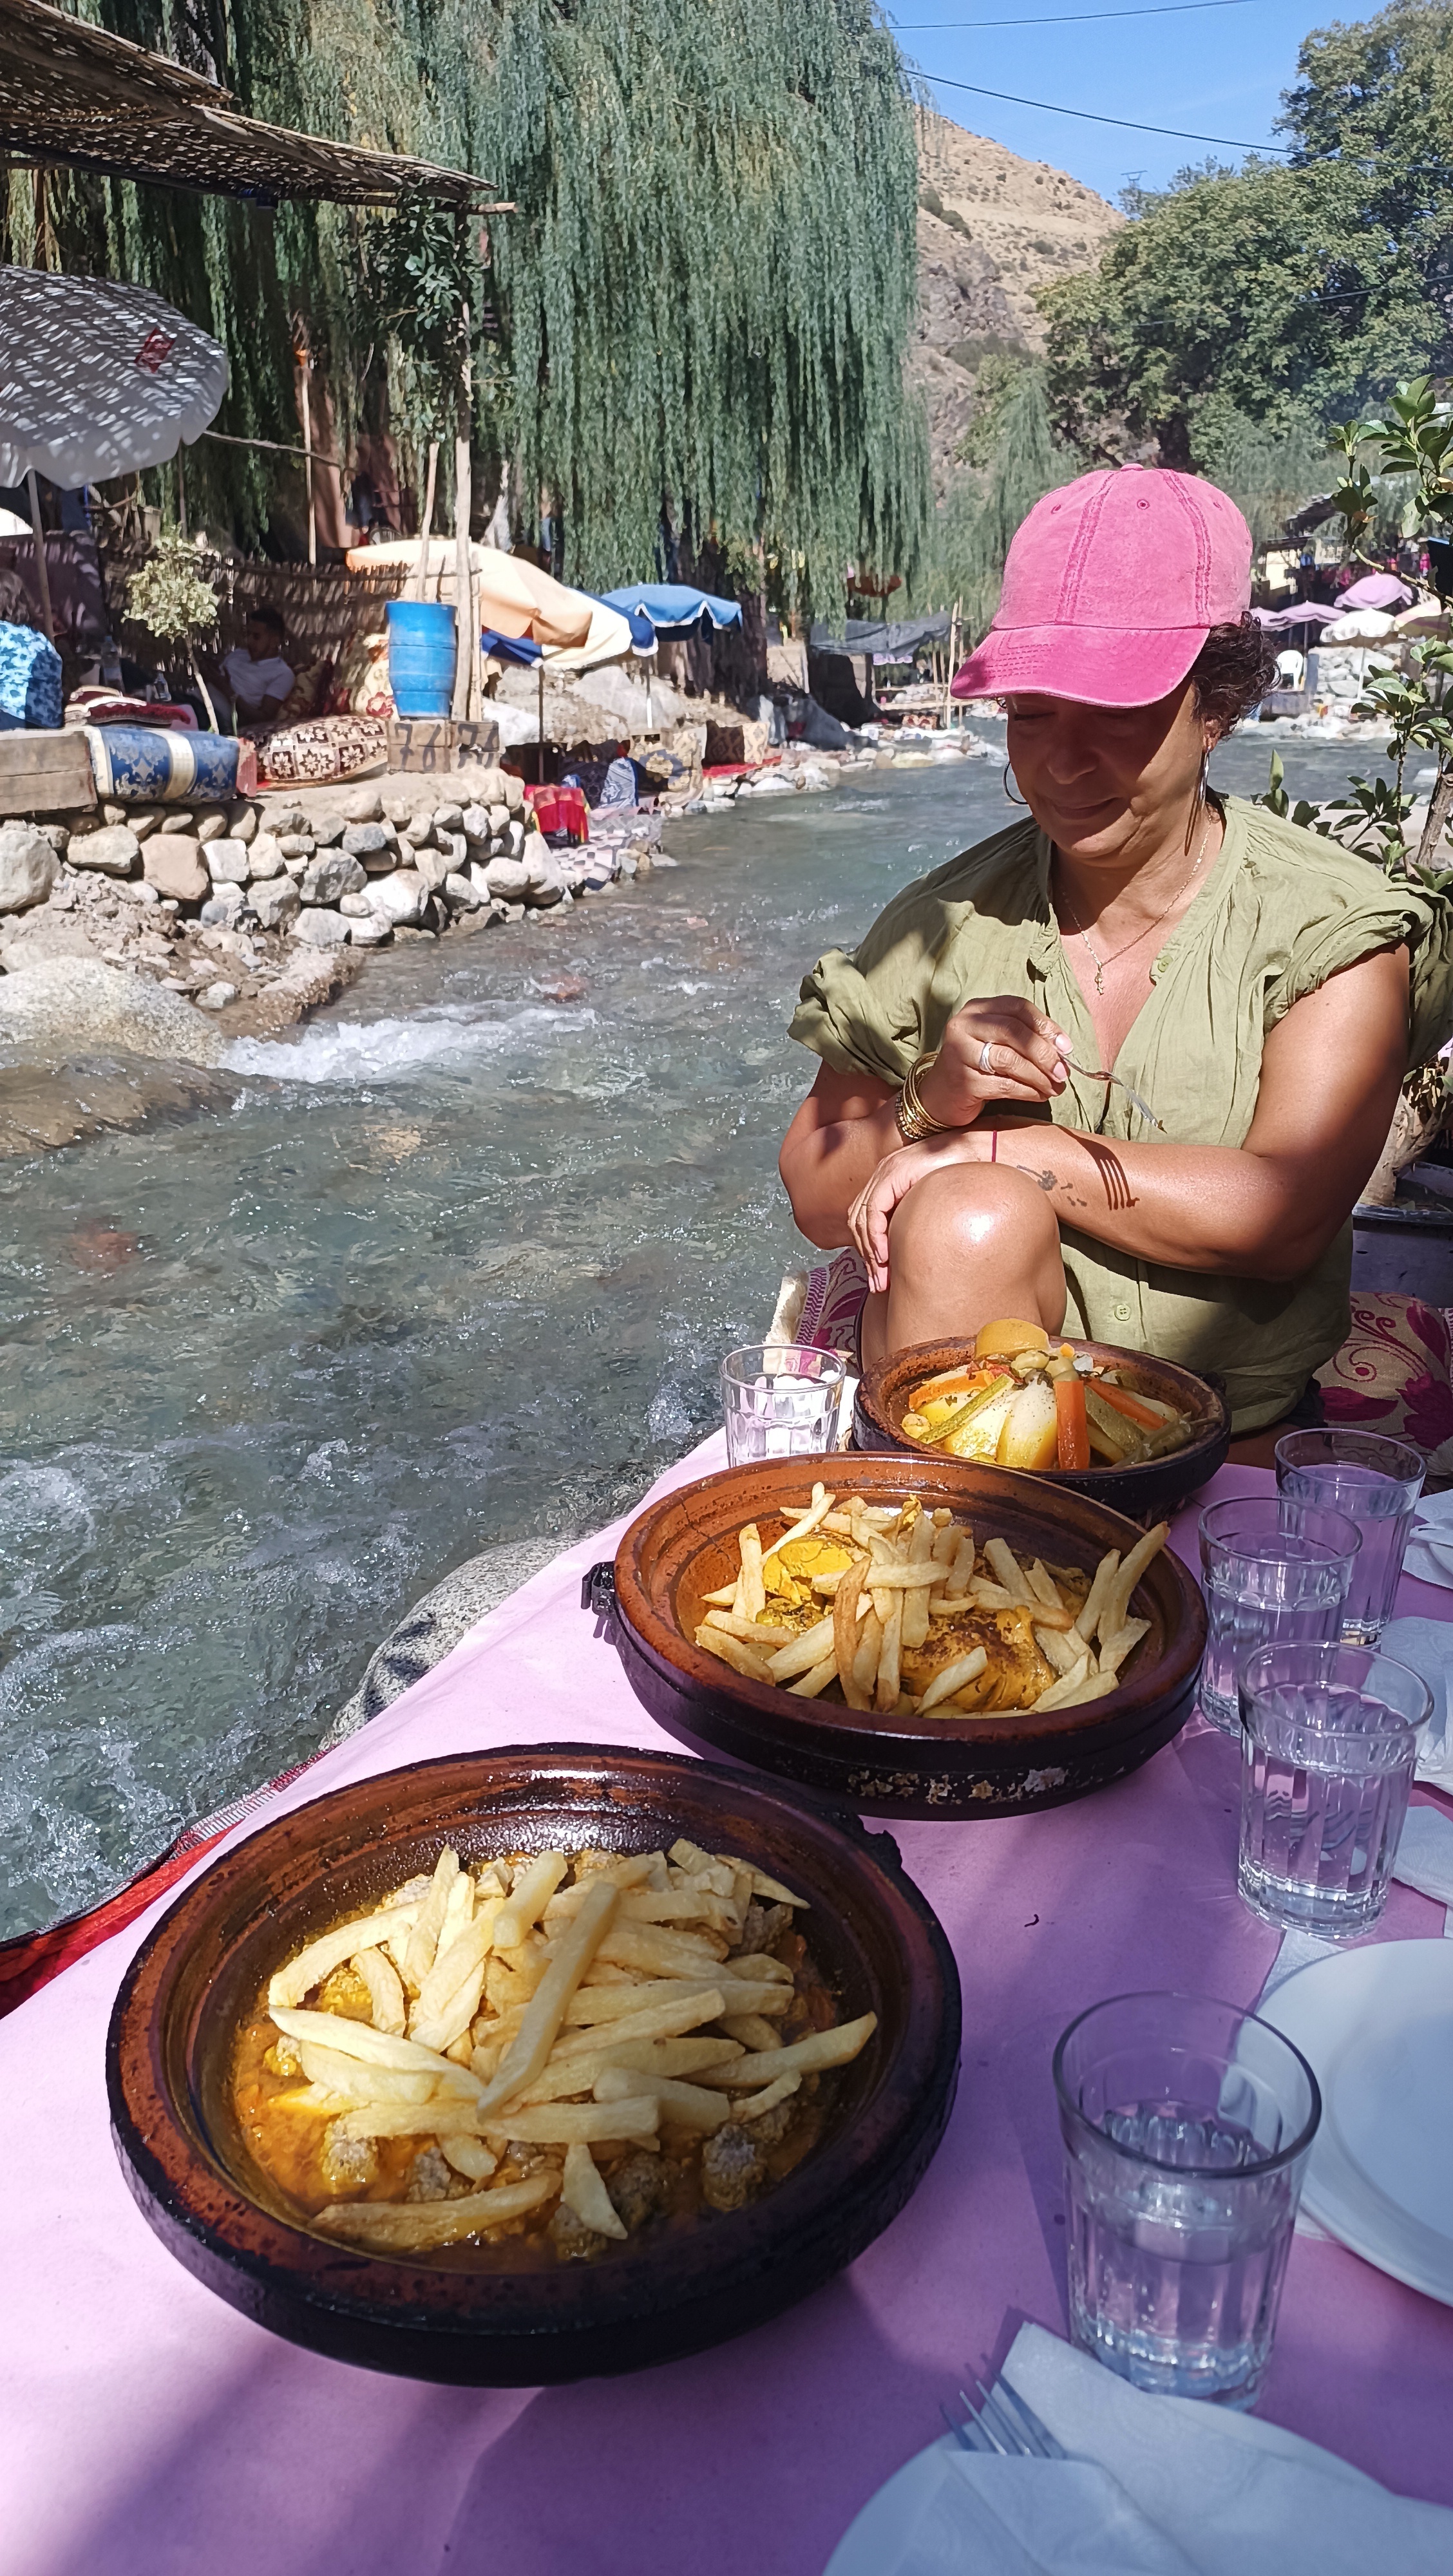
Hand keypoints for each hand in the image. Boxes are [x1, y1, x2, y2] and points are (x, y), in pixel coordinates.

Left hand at [848, 1131, 982, 1291]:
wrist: (985, 1152)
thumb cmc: (968, 1179)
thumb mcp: (936, 1206)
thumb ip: (919, 1221)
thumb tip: (911, 1255)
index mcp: (889, 1181)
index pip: (866, 1221)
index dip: (868, 1252)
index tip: (880, 1279)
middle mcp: (883, 1174)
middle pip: (859, 1222)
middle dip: (867, 1258)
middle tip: (879, 1285)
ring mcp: (887, 1170)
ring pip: (862, 1218)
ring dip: (870, 1251)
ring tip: (883, 1276)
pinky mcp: (895, 1172)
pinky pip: (874, 1209)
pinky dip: (875, 1235)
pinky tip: (885, 1256)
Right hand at [919, 996, 1069, 1127]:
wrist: (940, 1096)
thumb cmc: (976, 1066)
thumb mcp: (998, 1043)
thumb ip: (1025, 1039)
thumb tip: (1063, 1051)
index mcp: (977, 1009)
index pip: (1018, 1008)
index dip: (1045, 1026)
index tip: (1066, 1047)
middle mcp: (964, 1025)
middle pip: (1014, 1031)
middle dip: (1044, 1053)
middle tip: (1062, 1072)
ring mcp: (959, 1052)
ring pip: (1009, 1060)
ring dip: (1039, 1076)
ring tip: (1055, 1087)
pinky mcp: (962, 1080)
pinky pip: (1003, 1084)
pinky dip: (1027, 1091)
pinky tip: (1039, 1095)